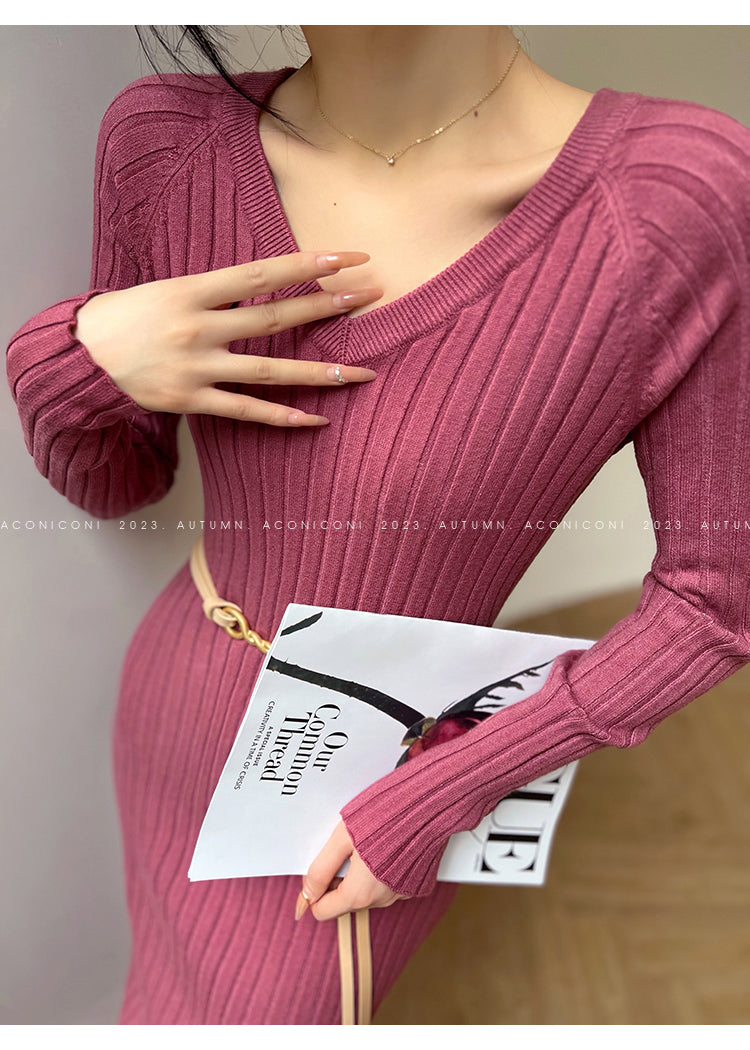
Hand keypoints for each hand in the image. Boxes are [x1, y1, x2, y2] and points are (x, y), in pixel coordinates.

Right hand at [72, 249, 382, 424]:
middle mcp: (197, 327)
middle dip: (327, 305)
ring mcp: (195, 367)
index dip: (307, 263)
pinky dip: (283, 416)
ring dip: (321, 372)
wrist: (82, 356)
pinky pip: (246, 411)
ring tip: (363, 371)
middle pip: (275, 318)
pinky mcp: (190, 401)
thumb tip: (267, 285)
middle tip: (370, 296)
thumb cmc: (129, 316)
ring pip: (270, 371)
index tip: (348, 256)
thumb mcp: (169, 288)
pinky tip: (318, 418)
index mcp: (192, 290)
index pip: (262, 273)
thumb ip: (217, 291)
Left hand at [296, 820, 410, 921]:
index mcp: (359, 894)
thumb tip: (306, 894)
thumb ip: (320, 869)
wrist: (428, 807)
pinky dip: (378, 872)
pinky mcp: (411, 885)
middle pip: (343, 901)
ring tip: (364, 844)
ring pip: (364, 893)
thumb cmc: (384, 818)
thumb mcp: (342, 838)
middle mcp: (380, 901)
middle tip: (343, 849)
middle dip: (337, 879)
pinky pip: (384, 885)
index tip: (318, 867)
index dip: (314, 890)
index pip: (321, 911)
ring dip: (357, 874)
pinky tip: (383, 847)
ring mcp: (398, 894)